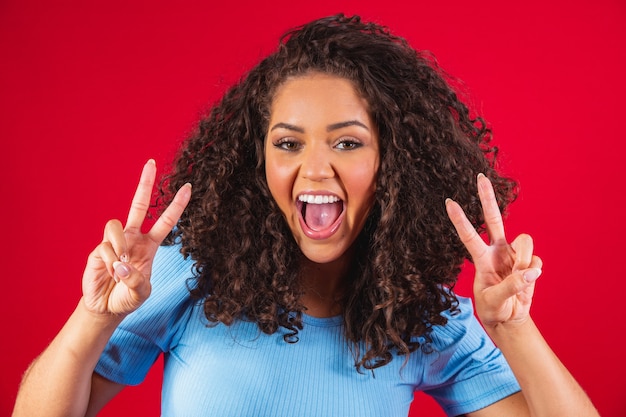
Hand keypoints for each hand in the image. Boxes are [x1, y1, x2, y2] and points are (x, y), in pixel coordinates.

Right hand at [82, 160, 190, 315]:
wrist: (106, 307)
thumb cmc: (128, 298)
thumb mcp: (141, 293)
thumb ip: (135, 280)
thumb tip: (121, 264)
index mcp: (150, 245)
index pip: (166, 221)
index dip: (177, 205)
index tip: (188, 187)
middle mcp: (133, 238)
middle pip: (138, 204)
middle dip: (145, 183)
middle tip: (150, 162)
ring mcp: (116, 241)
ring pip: (116, 225)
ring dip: (119, 247)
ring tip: (118, 269)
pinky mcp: (98, 249)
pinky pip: (105, 247)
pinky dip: (109, 262)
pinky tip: (109, 273)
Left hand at [445, 173, 541, 328]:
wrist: (509, 319)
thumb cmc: (494, 308)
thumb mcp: (494, 301)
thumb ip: (510, 287)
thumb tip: (529, 272)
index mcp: (481, 258)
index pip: (468, 235)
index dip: (460, 219)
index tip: (448, 201)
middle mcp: (497, 250)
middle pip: (493, 218)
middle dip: (487, 197)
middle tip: (480, 176)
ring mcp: (514, 254)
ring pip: (525, 240)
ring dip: (524, 259)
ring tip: (519, 279)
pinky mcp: (530, 262)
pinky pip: (536, 261)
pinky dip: (533, 273)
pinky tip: (527, 282)